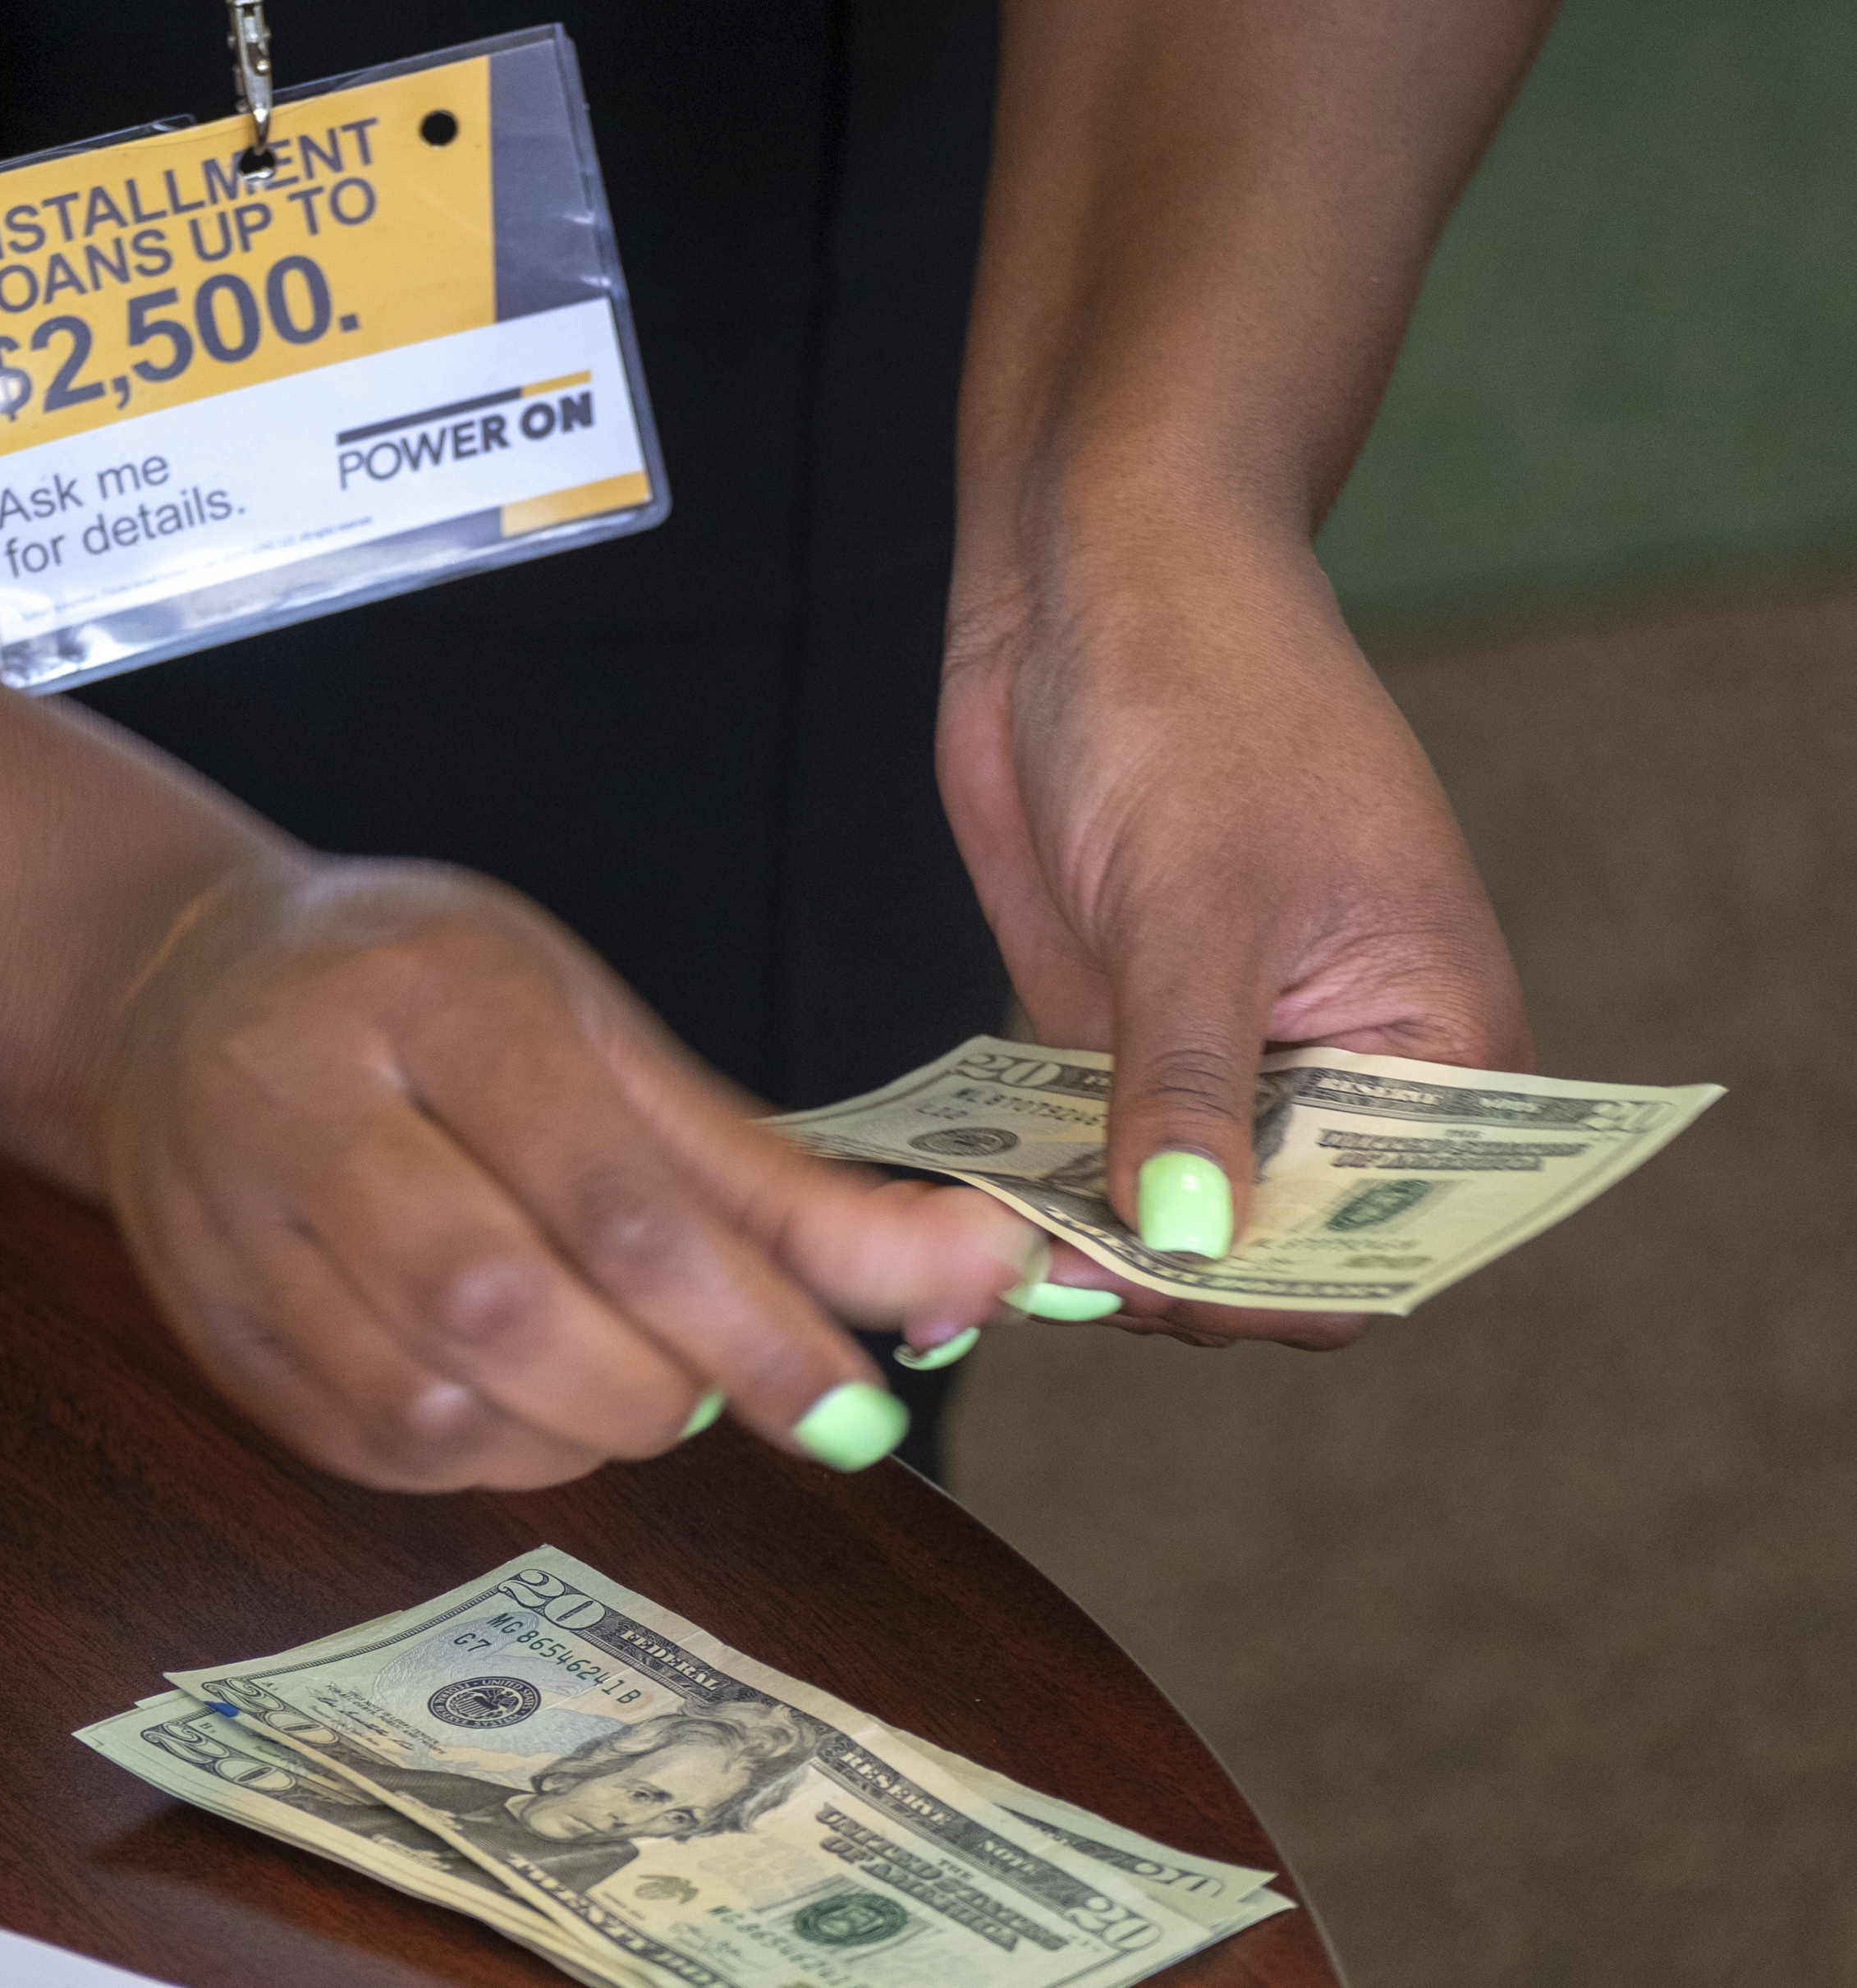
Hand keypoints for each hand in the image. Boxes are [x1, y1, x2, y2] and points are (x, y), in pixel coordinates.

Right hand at [92, 855, 1049, 1488]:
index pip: (611, 1193)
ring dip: (567, 1433)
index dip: (749, 1323)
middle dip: (652, 1385)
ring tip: (614, 1378)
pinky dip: (482, 1455)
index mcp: (439, 998)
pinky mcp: (208, 1322)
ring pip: (428, 1400)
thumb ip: (778, 1179)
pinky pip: (365, 1446)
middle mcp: (308, 1100)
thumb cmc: (424, 997)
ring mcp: (232, 1220)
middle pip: (504, 1306)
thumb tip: (976, 1273)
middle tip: (712, 1382)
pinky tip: (520, 1400)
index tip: (851, 1407)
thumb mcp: (602, 1037)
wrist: (182, 988)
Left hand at [937, 535, 1531, 1348]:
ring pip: (1168, 1222)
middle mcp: (1339, 1074)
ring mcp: (1224, 1062)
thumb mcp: (1197, 900)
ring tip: (997, 1253)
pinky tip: (972, 1209)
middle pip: (1268, 1255)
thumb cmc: (1202, 693)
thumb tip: (1188, 1242)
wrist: (1096, 577)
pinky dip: (1041, 1193)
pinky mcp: (1121, 1040)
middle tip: (1051, 1275)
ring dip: (1091, 1248)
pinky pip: (1090, 1160)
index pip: (1381, 1244)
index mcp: (1437, 1046)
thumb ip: (1189, 1082)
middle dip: (1173, 1281)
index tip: (1159, 1284)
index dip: (1276, 1288)